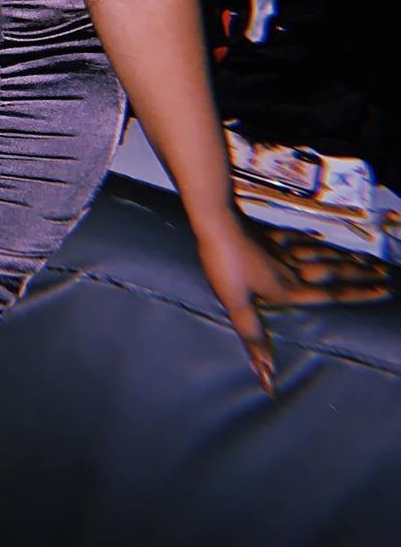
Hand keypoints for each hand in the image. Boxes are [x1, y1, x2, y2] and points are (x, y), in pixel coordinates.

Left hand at [193, 212, 394, 397]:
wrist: (216, 223)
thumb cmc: (225, 266)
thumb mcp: (237, 306)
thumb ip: (255, 339)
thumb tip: (268, 378)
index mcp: (288, 289)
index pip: (331, 294)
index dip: (358, 294)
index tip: (384, 290)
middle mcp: (292, 269)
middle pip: (333, 271)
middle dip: (360, 274)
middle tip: (384, 273)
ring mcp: (281, 250)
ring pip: (320, 254)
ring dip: (343, 258)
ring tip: (364, 259)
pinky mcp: (268, 236)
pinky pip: (296, 238)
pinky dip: (311, 239)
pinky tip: (317, 236)